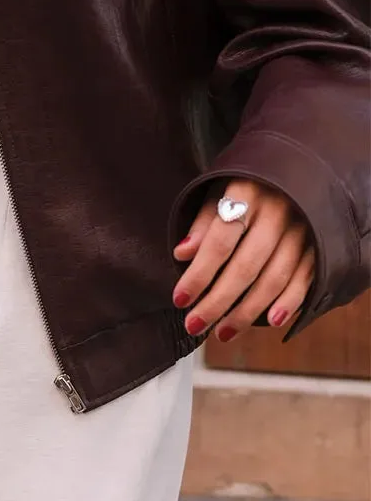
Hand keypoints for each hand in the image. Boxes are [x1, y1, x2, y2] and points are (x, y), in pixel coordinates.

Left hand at [172, 179, 314, 341]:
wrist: (300, 168)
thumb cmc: (248, 186)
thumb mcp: (219, 192)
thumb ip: (202, 224)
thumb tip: (182, 253)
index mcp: (248, 194)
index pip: (219, 242)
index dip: (198, 275)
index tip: (179, 300)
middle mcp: (279, 212)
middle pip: (245, 267)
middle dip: (217, 302)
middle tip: (194, 325)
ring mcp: (303, 229)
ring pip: (274, 279)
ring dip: (247, 312)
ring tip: (222, 333)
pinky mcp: (320, 244)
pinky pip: (305, 279)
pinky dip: (289, 302)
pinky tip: (271, 321)